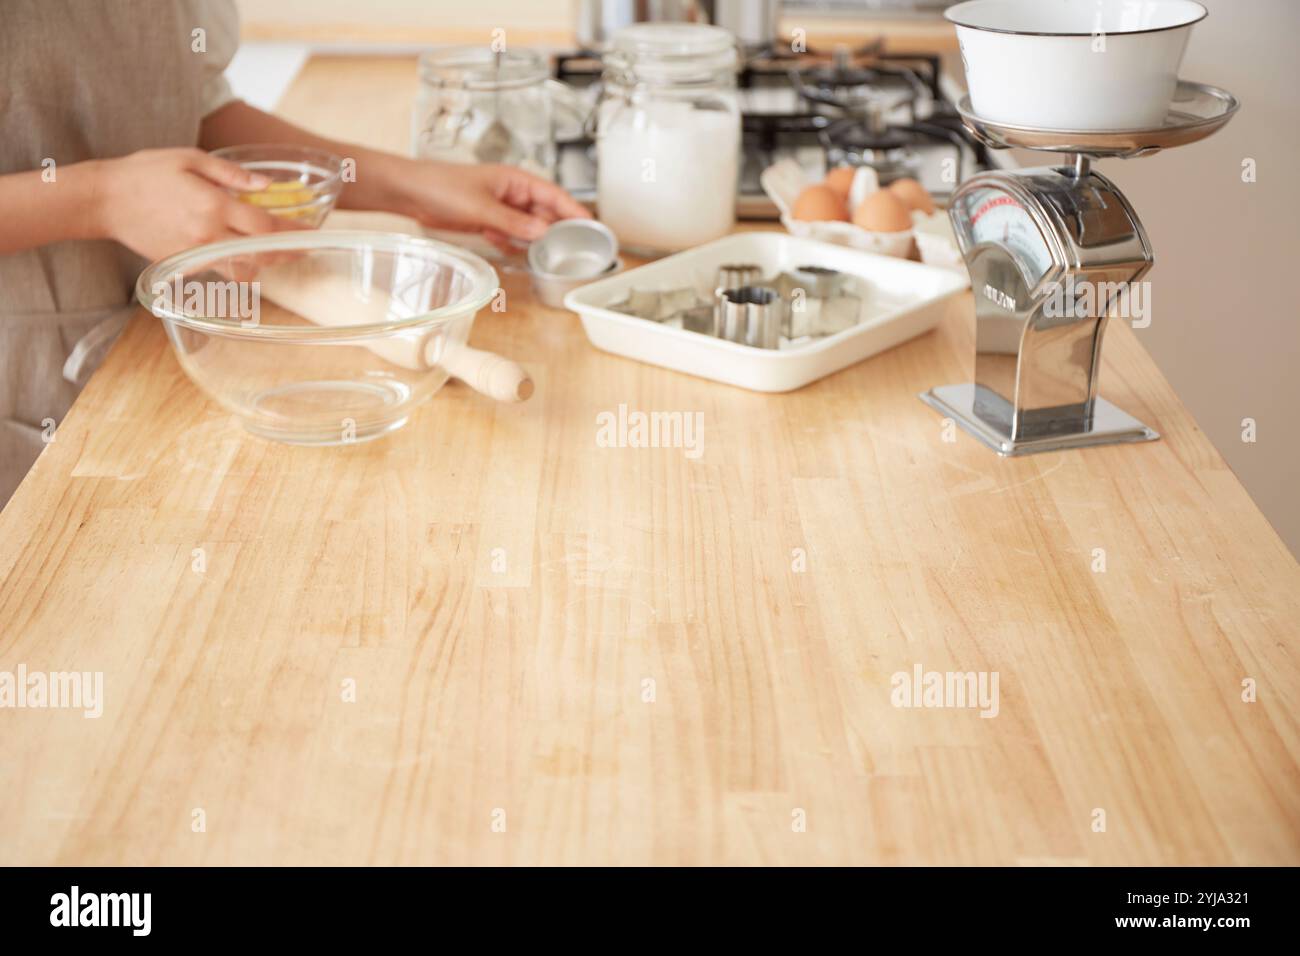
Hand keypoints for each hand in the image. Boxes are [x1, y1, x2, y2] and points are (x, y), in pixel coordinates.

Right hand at [93, 148, 294, 260]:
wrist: (105, 200)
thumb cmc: (146, 172)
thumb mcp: (190, 159)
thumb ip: (232, 174)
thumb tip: (267, 184)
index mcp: (213, 206)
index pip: (266, 226)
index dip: (293, 231)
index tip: (312, 231)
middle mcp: (208, 235)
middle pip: (261, 253)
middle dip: (288, 252)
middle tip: (305, 247)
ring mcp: (196, 253)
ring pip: (244, 269)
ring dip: (266, 263)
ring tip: (282, 253)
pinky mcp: (184, 264)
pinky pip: (221, 271)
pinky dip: (240, 266)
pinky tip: (248, 255)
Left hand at [401, 161, 590, 250]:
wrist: (412, 193)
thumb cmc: (442, 186)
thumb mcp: (482, 208)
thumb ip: (514, 222)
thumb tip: (544, 232)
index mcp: (516, 181)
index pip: (555, 196)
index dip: (575, 211)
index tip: (592, 226)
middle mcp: (513, 193)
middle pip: (545, 214)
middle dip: (555, 230)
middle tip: (568, 249)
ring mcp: (501, 208)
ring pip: (528, 227)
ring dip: (532, 239)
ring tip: (540, 253)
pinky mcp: (488, 220)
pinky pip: (510, 234)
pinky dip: (512, 243)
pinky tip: (507, 248)